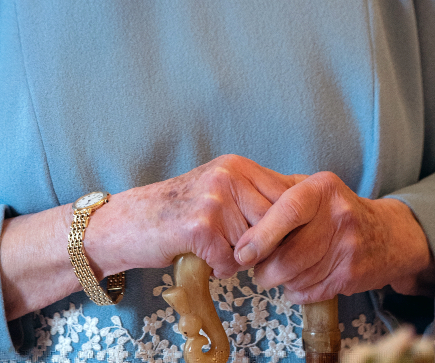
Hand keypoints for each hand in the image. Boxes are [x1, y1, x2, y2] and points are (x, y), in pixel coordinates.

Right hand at [83, 154, 298, 278]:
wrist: (128, 223)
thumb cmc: (179, 212)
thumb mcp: (221, 190)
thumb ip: (256, 195)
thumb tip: (306, 207)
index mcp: (238, 166)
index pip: (288, 194)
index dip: (290, 223)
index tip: (285, 238)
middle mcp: (229, 176)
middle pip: (275, 221)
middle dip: (266, 244)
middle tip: (247, 251)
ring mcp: (215, 200)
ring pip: (255, 243)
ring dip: (240, 257)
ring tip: (218, 250)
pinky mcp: (200, 227)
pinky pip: (231, 260)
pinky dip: (220, 268)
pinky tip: (204, 258)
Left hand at [233, 172, 434, 302]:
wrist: (389, 235)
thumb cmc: (338, 212)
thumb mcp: (315, 190)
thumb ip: (279, 196)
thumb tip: (240, 223)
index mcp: (323, 189)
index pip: (287, 211)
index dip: (260, 236)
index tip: (243, 253)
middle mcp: (339, 214)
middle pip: (288, 255)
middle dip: (265, 270)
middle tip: (259, 269)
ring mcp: (349, 246)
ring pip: (296, 277)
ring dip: (280, 281)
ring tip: (283, 272)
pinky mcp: (352, 274)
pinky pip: (309, 291)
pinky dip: (297, 291)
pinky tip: (302, 279)